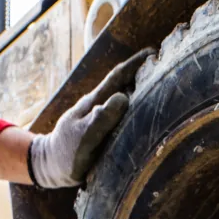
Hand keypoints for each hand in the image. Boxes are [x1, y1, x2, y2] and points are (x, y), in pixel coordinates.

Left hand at [29, 48, 153, 188]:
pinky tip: (148, 114)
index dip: (135, 64)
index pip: (117, 77)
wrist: (50, 166)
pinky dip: (137, 110)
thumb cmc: (65, 154)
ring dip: (142, 92)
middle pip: (124, 84)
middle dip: (144, 74)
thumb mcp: (81, 137)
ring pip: (125, 99)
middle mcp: (99, 106)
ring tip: (164, 88)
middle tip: (168, 68)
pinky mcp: (104, 131)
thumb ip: (100, 120)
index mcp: (94, 102)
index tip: (154, 52)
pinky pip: (124, 116)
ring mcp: (101, 118)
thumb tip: (122, 97)